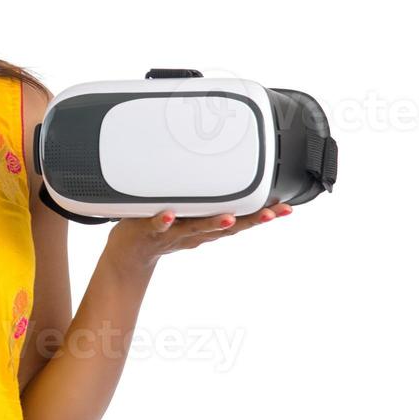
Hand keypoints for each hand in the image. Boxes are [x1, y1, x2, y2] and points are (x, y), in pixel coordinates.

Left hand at [103, 202, 294, 274]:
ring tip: (228, 217)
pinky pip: (156, 226)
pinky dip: (164, 221)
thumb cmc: (164, 227)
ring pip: (196, 228)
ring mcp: (174, 232)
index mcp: (208, 227)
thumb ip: (209, 197)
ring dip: (213, 223)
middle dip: (250, 221)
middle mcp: (196, 232)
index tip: (286, 208)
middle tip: (270, 213)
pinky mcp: (149, 230)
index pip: (241, 221)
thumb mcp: (191, 213)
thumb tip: (227, 167)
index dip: (264, 216)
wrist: (132, 252)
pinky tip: (169, 215)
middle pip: (227, 228)